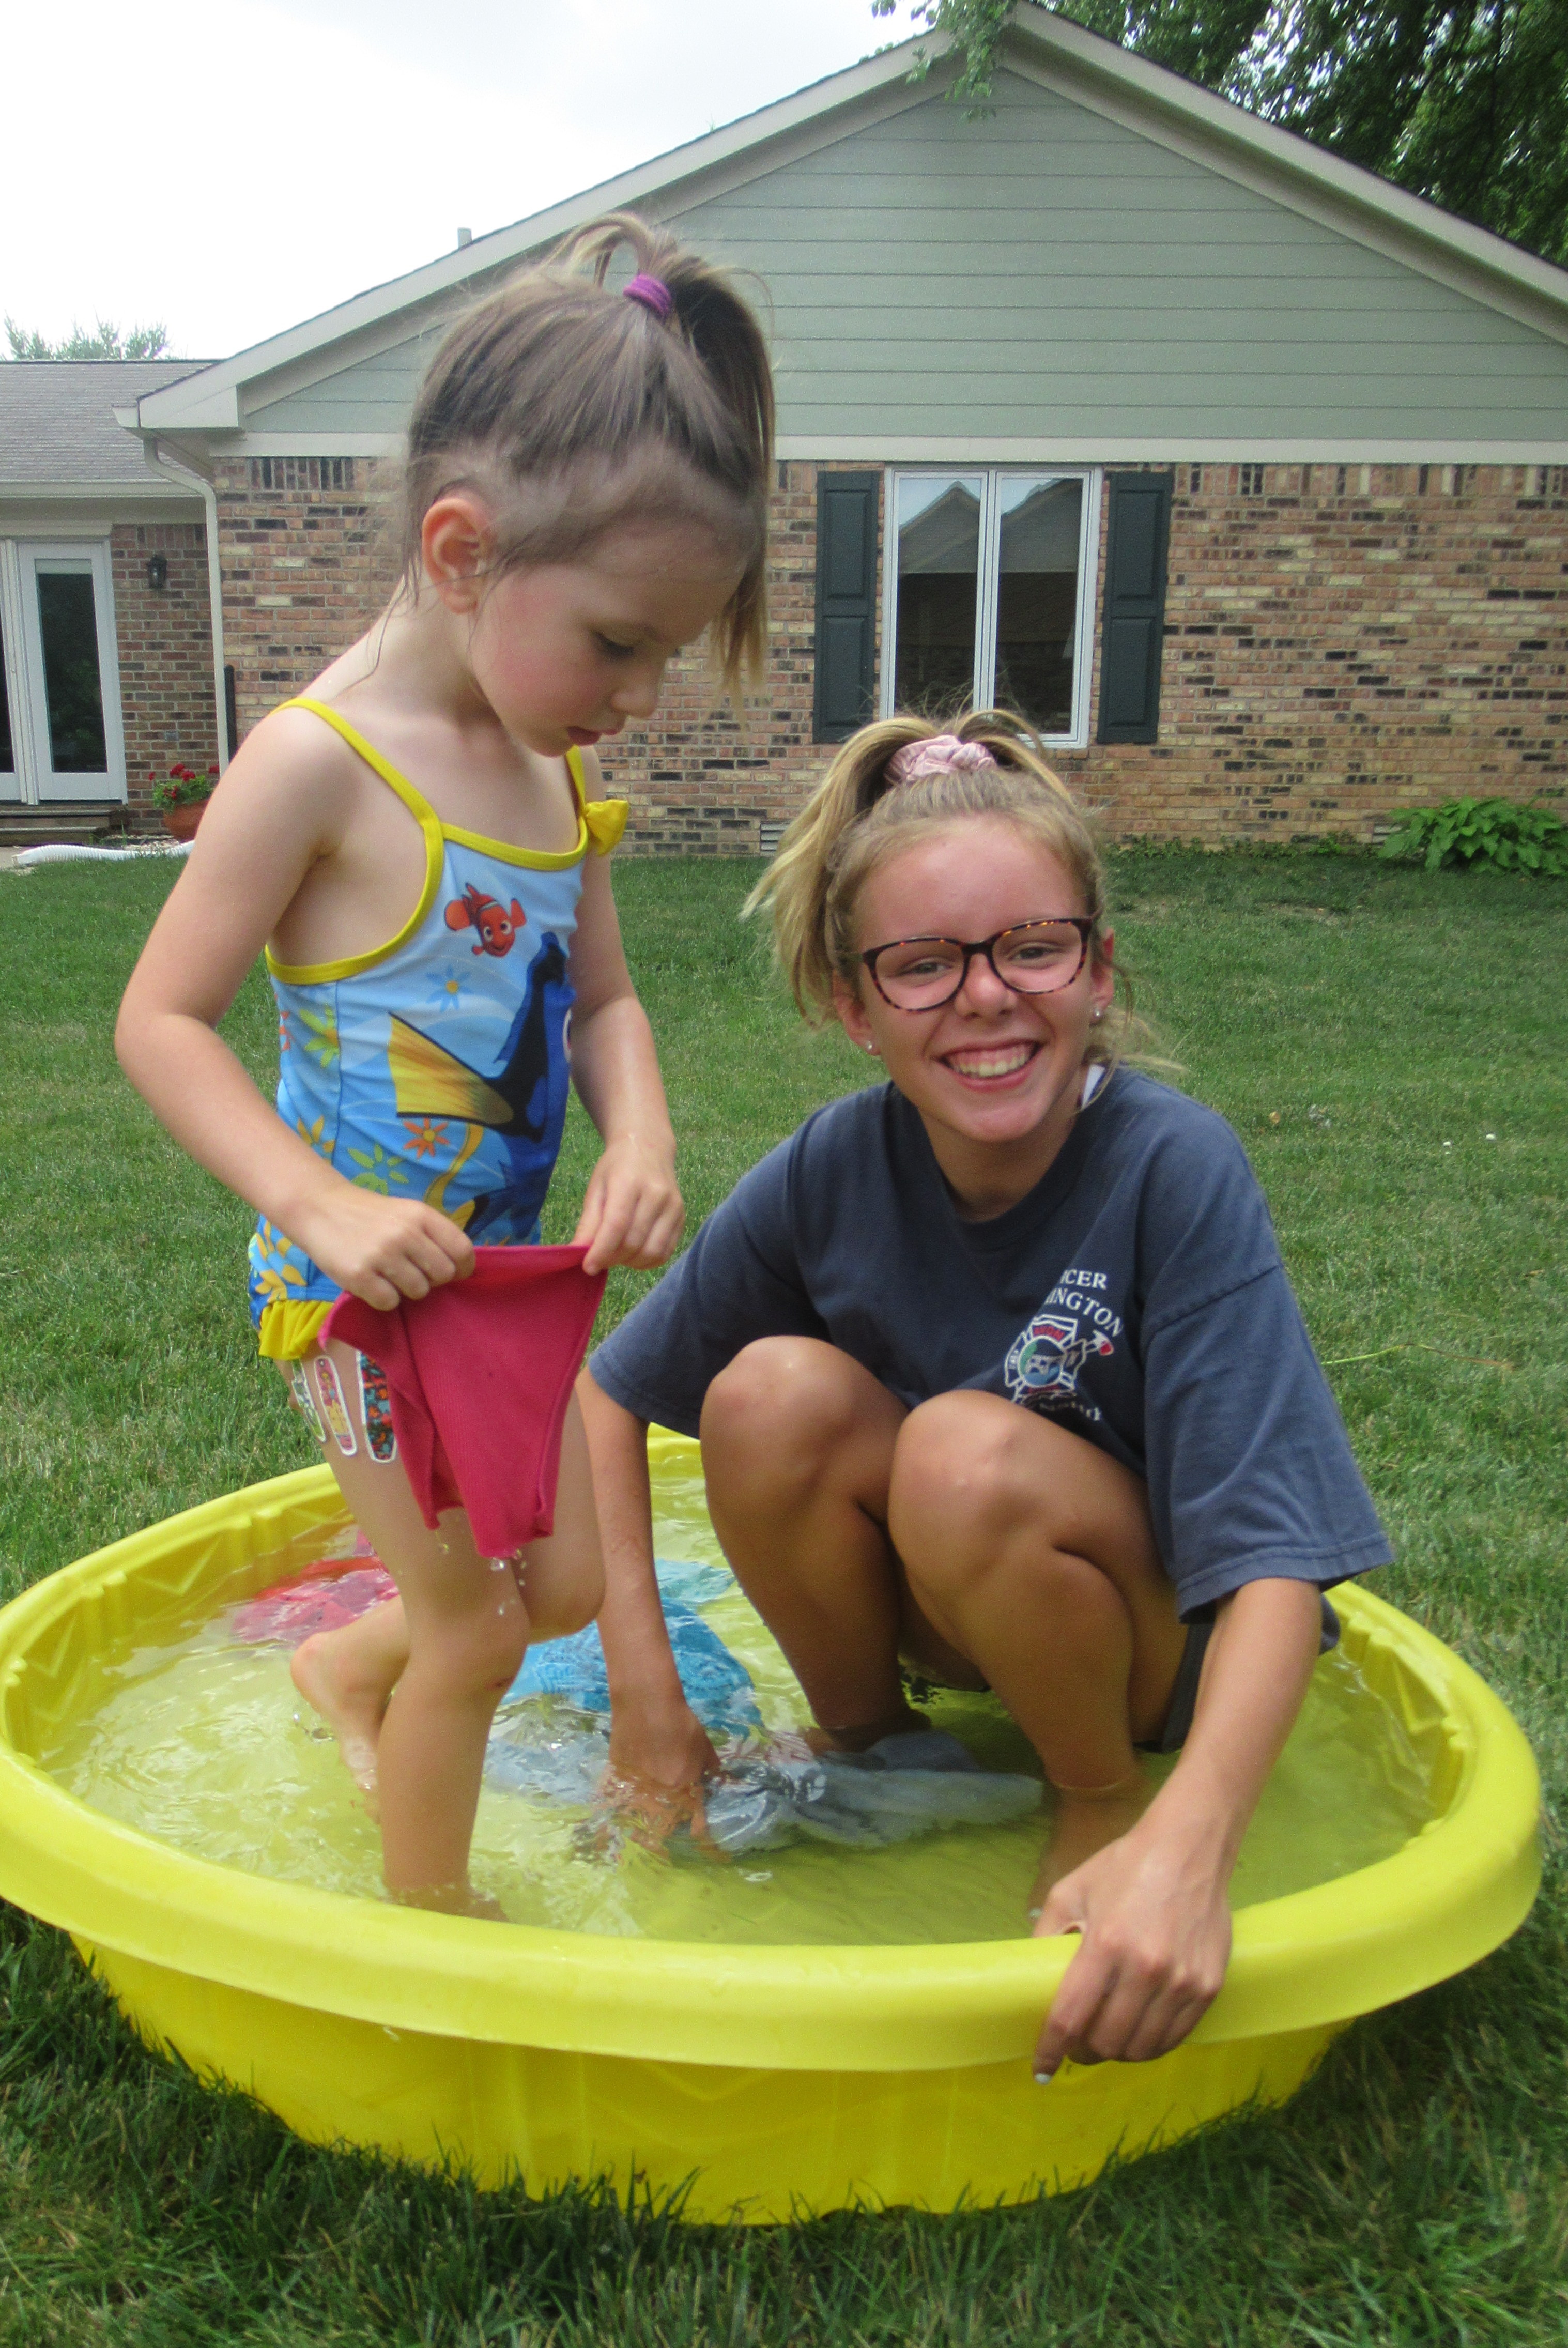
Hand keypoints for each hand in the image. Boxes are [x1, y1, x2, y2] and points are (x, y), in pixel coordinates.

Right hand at [293, 1183, 474, 1309]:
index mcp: (421, 1215)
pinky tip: (371, 1281)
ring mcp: (381, 1255)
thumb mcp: (407, 1212)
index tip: (453, 1273)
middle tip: (411, 1271)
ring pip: (418, 1292)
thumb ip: (433, 1235)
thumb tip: (460, 1269)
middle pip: (443, 1275)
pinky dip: (383, 1297)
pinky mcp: (358, 1275)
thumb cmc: (370, 1215)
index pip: (462, 1250)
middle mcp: (405, 1233)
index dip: (462, 1268)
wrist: (319, 1208)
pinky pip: (389, 1302)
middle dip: (431, 1279)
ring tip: (387, 1273)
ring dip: (405, 1289)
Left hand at [573, 1134, 683, 1275]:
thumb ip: (588, 1222)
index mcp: (630, 1182)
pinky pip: (665, 1252)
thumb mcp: (596, 1188)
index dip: (601, 1251)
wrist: (649, 1148)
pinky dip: (647, 1261)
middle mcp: (657, 1194)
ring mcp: (674, 1207)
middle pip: (634, 1242)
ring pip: (652, 1252)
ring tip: (616, 1254)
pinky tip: (633, 1254)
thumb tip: (578, 1253)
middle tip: (599, 1258)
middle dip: (612, 1258)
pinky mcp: (682, 1218)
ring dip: (630, 1262)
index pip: (617, 1225)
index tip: (587, 1267)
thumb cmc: (616, 1168)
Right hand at [602, 1695, 721, 1849]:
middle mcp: (662, 1794)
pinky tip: (610, 1821)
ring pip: (640, 1818)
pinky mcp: (618, 1778)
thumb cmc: (682, 1723)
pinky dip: (616, 1808)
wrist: (648, 1704)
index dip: (701, 1836)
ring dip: (643, 1827)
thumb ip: (712, 1769)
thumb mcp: (705, 1746)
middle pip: (666, 1825)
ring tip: (642, 1837)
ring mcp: (638, 1787)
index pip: (696, 1821)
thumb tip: (722, 1783)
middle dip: (670, 1835)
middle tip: (669, 1843)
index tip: (705, 1846)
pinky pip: (616, 1801)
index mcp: (686, 1787)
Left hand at [1031, 1816, 1231, 2076]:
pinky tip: (1138, 2034)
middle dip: (1083, 2051)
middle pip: (1106, 2041)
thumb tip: (1030, 1980)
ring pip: (1141, 2048)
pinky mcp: (1208, 1987)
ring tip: (1107, 2040)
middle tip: (1076, 2044)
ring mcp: (1182, 1982)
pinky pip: (1174, 2038)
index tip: (1039, 2068)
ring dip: (1117, 2053)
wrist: (1189, 1849)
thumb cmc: (1125, 1866)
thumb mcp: (1070, 1891)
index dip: (1049, 2050)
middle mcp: (1146, 1969)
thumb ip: (1046, 1935)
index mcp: (1106, 1944)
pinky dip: (1151, 2045)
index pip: (1070, 2017)